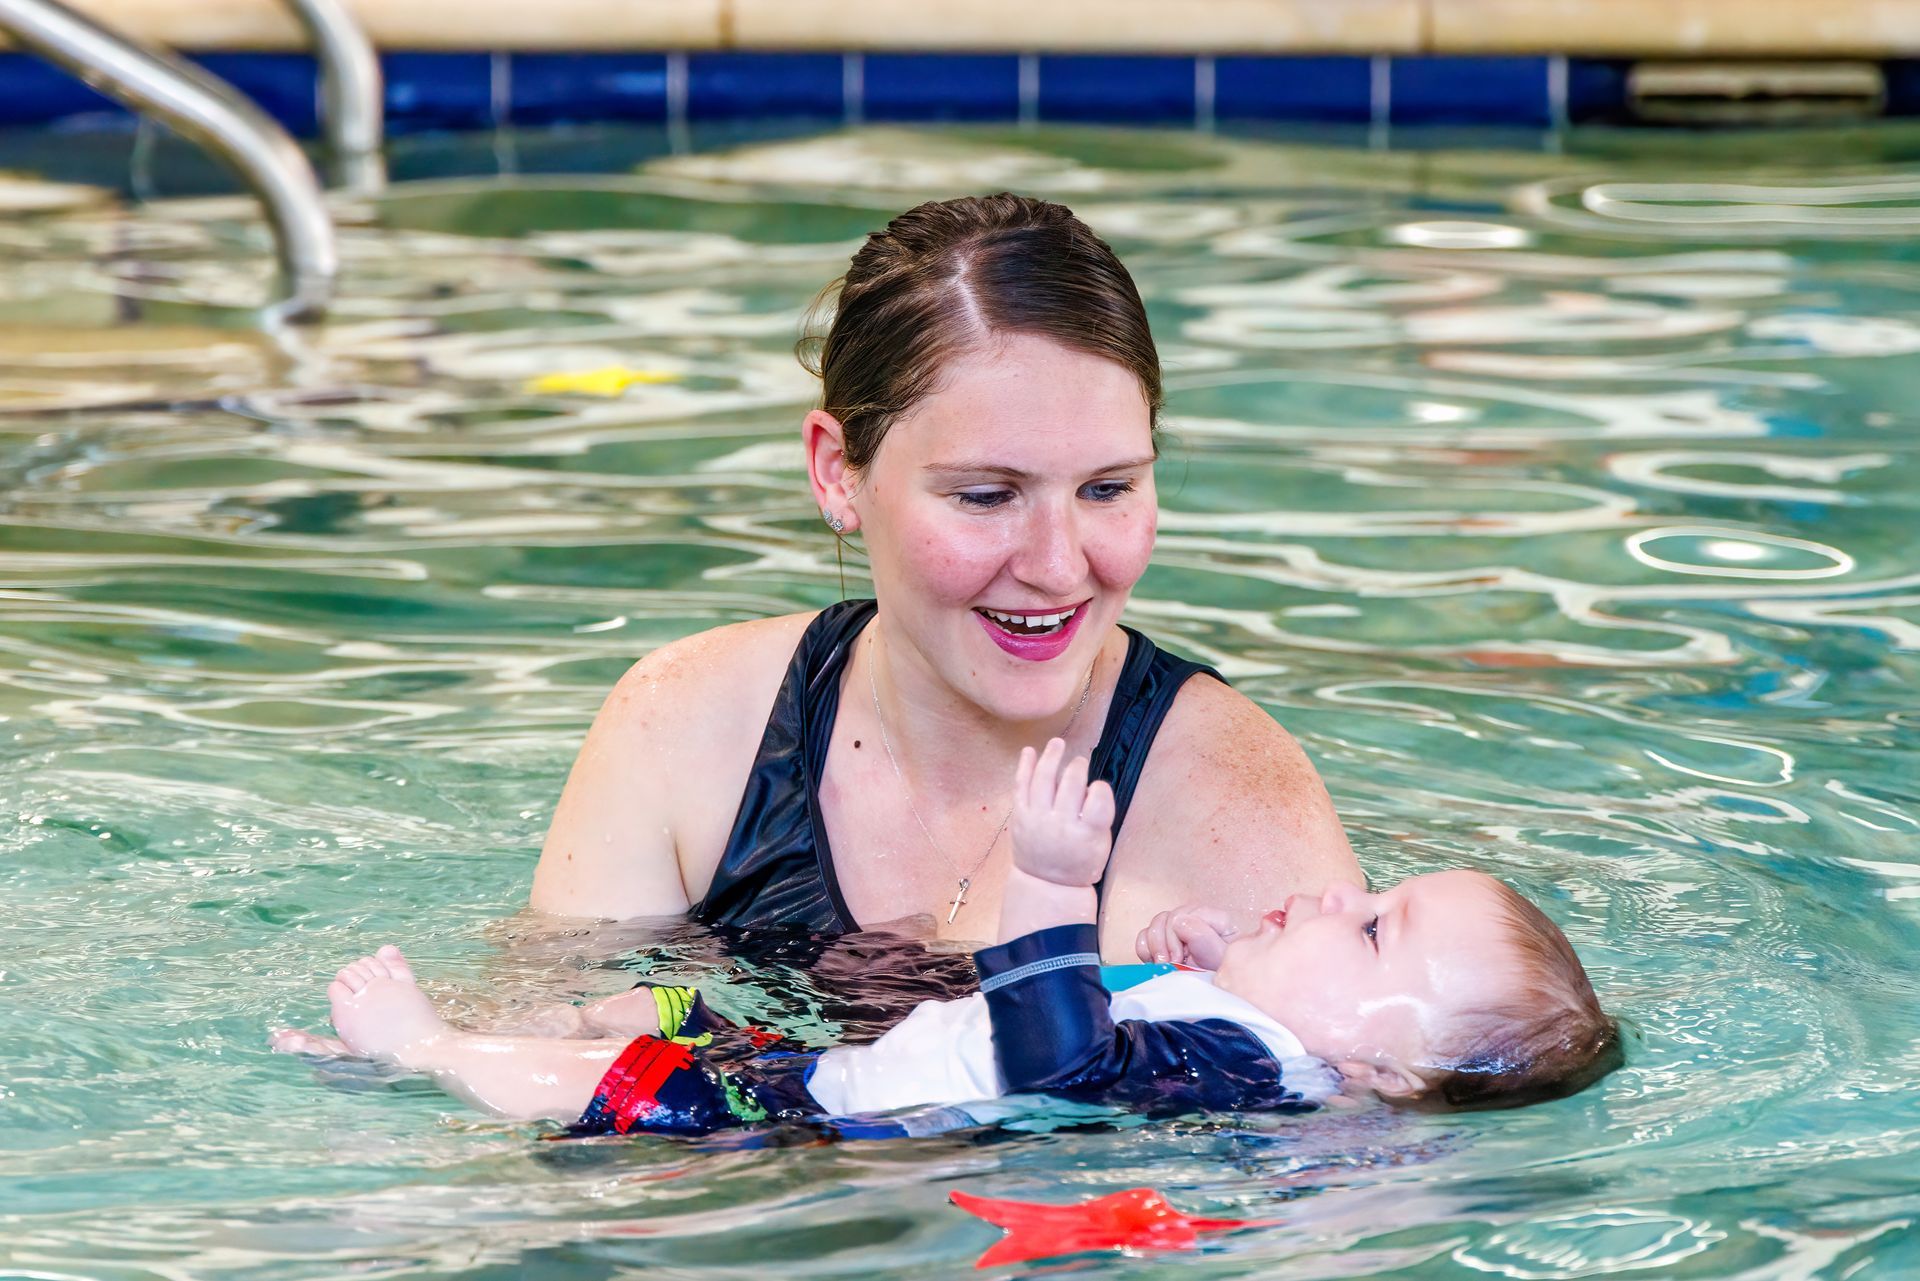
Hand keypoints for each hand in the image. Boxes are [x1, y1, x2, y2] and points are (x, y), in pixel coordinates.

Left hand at [1009, 737, 1115, 889]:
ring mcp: (1036, 820)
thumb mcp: (1101, 844)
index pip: (1097, 801)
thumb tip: (1090, 785)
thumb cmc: (1080, 862)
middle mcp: (1060, 825)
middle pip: (1070, 785)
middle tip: (1080, 762)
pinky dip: (1025, 766)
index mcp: (1085, 835)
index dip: (1100, 788)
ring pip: (1044, 779)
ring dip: (1051, 757)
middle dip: (1077, 768)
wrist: (1046, 883)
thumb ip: (1099, 815)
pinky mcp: (1019, 817)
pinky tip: (1030, 751)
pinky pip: (1021, 786)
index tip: (1099, 786)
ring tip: (1058, 743)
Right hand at [1135, 904, 1238, 969]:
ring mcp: (1180, 929)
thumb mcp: (1218, 959)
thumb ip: (1203, 938)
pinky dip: (1146, 950)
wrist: (1216, 997)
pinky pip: (1144, 935)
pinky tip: (1158, 963)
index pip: (1183, 913)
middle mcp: (1196, 920)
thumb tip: (1179, 921)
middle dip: (1164, 945)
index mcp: (1215, 920)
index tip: (1179, 959)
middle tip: (1172, 964)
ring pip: (1154, 925)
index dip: (1175, 935)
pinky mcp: (1165, 940)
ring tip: (1165, 965)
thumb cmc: (1222, 978)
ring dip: (1156, 948)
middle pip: (1166, 918)